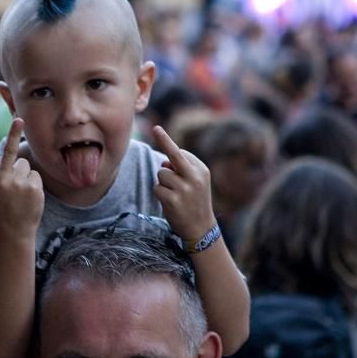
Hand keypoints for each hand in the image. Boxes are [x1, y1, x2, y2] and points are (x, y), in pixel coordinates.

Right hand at [0, 117, 43, 242]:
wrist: (13, 232)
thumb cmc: (2, 207)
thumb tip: (5, 143)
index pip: (1, 154)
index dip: (12, 136)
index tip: (19, 118)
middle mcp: (0, 179)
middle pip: (17, 159)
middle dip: (18, 171)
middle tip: (14, 191)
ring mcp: (17, 184)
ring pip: (27, 166)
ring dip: (26, 178)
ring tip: (20, 196)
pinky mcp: (32, 188)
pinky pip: (36, 176)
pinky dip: (34, 185)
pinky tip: (28, 199)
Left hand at [151, 125, 215, 242]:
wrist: (201, 228)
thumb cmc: (195, 202)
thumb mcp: (196, 183)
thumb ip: (182, 170)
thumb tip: (163, 164)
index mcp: (201, 170)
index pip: (181, 153)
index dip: (167, 144)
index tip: (157, 129)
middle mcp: (195, 177)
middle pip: (174, 156)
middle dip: (164, 140)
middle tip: (155, 128)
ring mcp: (184, 189)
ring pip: (161, 174)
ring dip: (162, 182)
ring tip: (173, 194)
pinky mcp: (173, 200)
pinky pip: (157, 188)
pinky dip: (159, 194)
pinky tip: (169, 203)